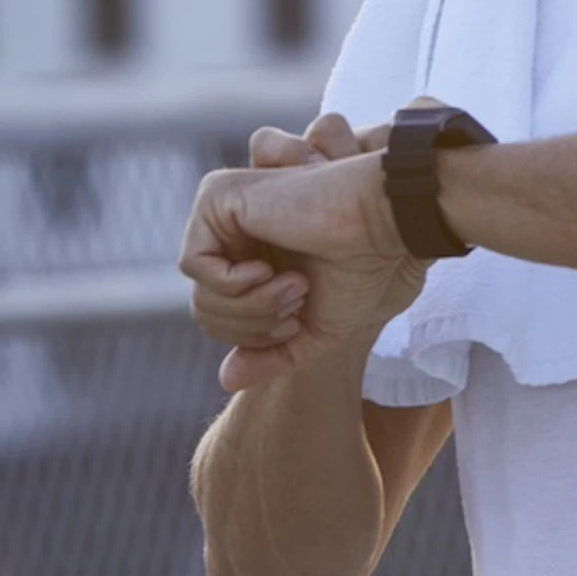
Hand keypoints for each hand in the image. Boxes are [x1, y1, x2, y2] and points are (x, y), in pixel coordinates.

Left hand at [181, 113, 423, 393]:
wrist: (383, 223)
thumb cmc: (361, 269)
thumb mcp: (316, 329)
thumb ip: (272, 354)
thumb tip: (226, 379)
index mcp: (252, 259)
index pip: (218, 317)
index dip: (255, 334)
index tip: (298, 315)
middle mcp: (231, 234)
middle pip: (204, 309)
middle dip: (252, 324)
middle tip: (297, 300)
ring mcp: (220, 212)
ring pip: (198, 293)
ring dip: (251, 305)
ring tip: (295, 285)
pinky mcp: (216, 196)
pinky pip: (193, 263)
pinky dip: (233, 282)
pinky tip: (269, 270)